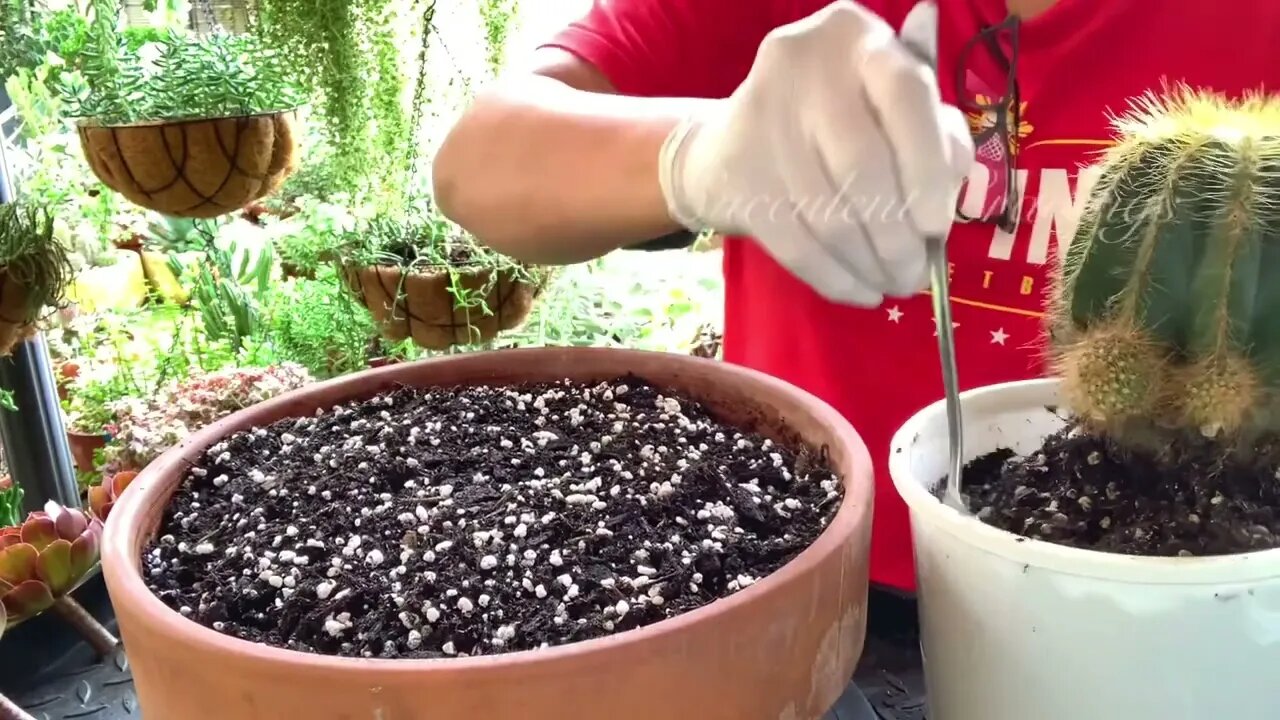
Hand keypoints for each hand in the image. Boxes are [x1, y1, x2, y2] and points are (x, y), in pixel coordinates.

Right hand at [657, 0, 973, 306]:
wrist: (730, 144)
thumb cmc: (837, 124)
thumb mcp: (893, 111)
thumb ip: (936, 132)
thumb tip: (953, 181)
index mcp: (854, 36)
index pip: (905, 95)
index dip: (928, 167)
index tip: (937, 225)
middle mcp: (802, 63)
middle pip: (863, 167)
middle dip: (898, 238)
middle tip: (915, 275)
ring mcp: (761, 118)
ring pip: (830, 216)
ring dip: (869, 265)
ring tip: (892, 284)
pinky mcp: (735, 174)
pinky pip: (795, 244)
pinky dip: (834, 278)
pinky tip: (858, 291)